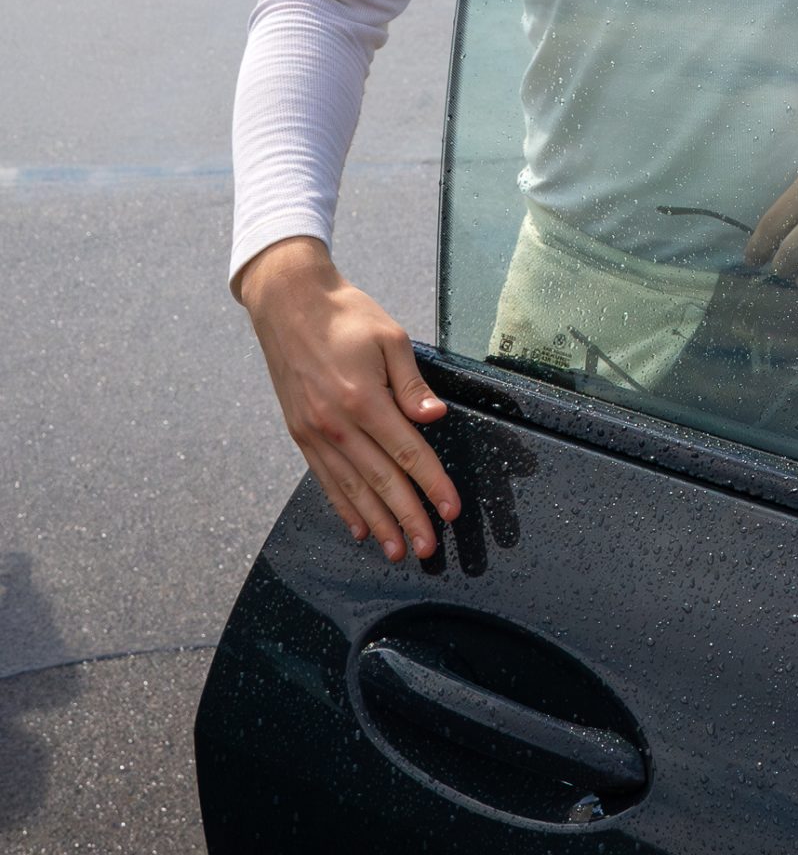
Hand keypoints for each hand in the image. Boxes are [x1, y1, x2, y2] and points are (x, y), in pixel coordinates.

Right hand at [236, 237, 460, 560]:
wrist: (288, 304)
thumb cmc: (347, 316)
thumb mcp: (390, 339)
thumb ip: (412, 384)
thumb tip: (435, 418)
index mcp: (364, 400)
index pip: (408, 453)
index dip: (432, 484)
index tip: (452, 510)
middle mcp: (337, 424)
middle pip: (381, 482)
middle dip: (408, 518)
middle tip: (428, 549)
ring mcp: (314, 433)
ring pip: (352, 490)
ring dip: (377, 523)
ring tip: (396, 551)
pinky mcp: (300, 434)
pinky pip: (326, 480)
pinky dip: (343, 507)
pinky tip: (357, 528)